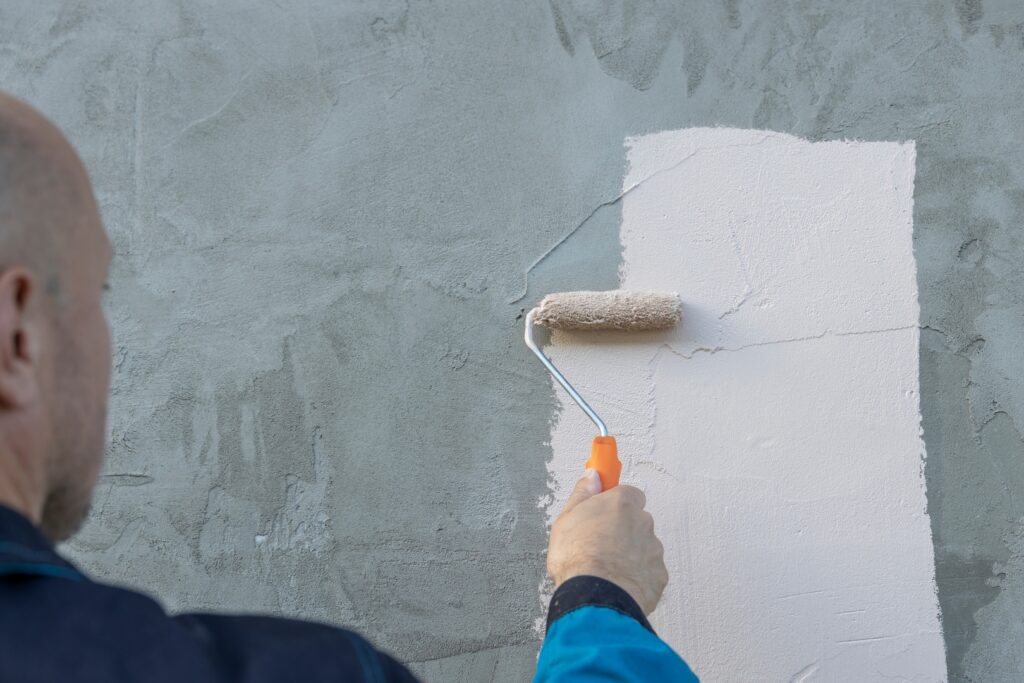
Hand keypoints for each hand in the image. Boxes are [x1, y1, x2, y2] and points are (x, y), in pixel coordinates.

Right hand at [547, 469, 668, 614]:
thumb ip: (583, 493)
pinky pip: (648, 572)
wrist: (595, 597)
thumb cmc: (578, 557)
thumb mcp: (567, 517)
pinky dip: (636, 577)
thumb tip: (593, 476)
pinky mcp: (658, 576)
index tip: (603, 510)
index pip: (628, 493)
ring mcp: (654, 550)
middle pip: (636, 521)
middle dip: (622, 531)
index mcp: (622, 504)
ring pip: (643, 548)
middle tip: (598, 546)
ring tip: (605, 570)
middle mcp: (643, 522)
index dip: (615, 503)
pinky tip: (617, 584)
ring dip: (630, 555)